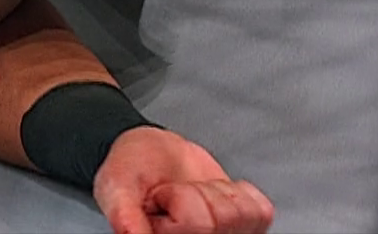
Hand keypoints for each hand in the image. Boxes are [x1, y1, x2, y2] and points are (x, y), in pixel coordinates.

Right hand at [92, 126, 273, 233]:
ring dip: (215, 191)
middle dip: (195, 194)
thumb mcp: (116, 189)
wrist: (151, 151)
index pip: (197, 226)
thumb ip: (125, 217)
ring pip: (240, 215)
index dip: (178, 201)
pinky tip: (214, 192)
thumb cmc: (131, 171)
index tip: (160, 196)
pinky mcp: (245, 227)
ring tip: (191, 192)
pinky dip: (239, 193)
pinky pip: (261, 212)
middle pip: (219, 222)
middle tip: (173, 192)